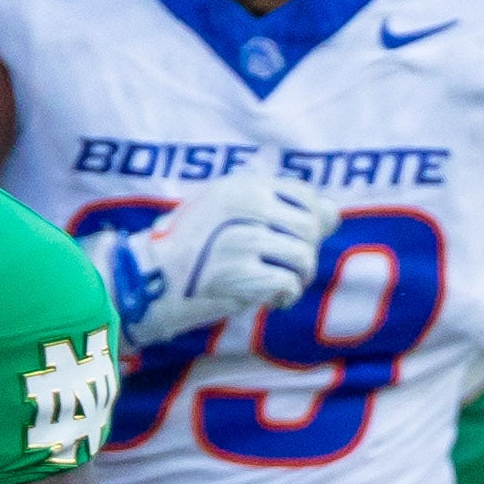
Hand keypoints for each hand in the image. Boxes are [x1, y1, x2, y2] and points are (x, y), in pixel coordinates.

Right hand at [93, 179, 338, 347]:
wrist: (148, 280)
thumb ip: (279, 208)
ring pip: (303, 257)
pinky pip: (287, 283)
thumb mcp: (229, 212)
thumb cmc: (190, 248)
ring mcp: (244, 240)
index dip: (309, 222)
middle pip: (310, 228)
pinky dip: (285, 295)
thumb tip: (335, 214)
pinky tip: (270, 299)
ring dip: (297, 277)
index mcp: (244, 185)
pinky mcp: (241, 274)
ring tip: (278, 285)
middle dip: (305, 254)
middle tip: (283, 269)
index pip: (305, 195)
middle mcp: (247, 206)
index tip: (291, 240)